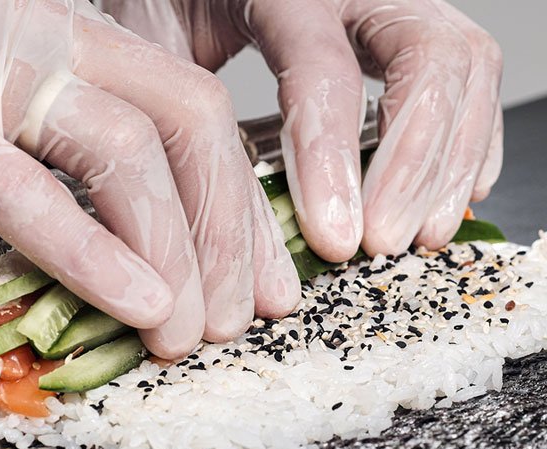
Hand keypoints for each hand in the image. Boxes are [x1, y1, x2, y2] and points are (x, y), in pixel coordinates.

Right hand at [0, 1, 299, 358]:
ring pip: (127, 152)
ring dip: (175, 255)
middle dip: (226, 237)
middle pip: (188, 126)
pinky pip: (21, 190)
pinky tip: (138, 303)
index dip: (248, 211)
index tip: (274, 286)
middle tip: (231, 325)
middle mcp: (46, 40)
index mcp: (79, 46)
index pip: (201, 121)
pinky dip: (87, 251)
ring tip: (185, 336)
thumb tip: (168, 274)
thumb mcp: (32, 131)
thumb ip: (100, 185)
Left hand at [103, 0, 502, 256]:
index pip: (325, 72)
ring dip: (450, 165)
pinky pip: (470, 78)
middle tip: (384, 241)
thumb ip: (188, 114)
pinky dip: (468, 144)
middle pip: (429, 59)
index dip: (335, 164)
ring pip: (466, 69)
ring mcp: (394, 6)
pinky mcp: (413, 34)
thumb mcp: (161, 46)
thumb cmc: (174, 10)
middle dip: (413, 166)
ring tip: (421, 236)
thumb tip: (219, 221)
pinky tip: (449, 194)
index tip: (336, 241)